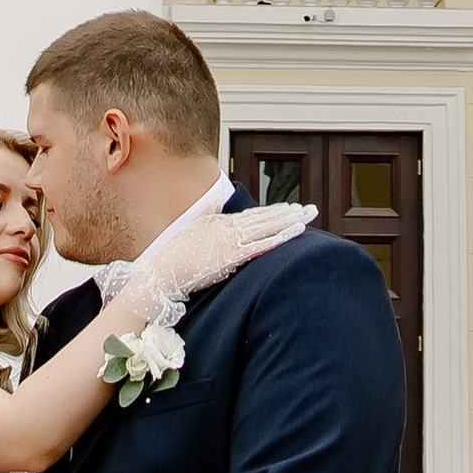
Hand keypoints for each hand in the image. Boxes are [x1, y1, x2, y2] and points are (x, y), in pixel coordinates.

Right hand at [108, 198, 313, 333]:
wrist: (163, 270)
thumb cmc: (173, 256)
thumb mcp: (191, 229)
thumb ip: (206, 214)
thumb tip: (213, 202)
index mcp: (220, 222)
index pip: (252, 216)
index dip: (273, 212)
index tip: (289, 209)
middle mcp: (228, 227)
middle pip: (265, 218)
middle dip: (288, 213)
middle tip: (309, 209)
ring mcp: (232, 240)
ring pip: (268, 227)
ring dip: (289, 221)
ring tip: (307, 216)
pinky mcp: (233, 255)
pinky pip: (263, 244)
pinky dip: (280, 236)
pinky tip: (295, 232)